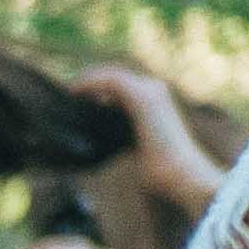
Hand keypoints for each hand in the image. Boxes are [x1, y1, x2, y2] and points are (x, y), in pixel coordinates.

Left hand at [71, 62, 222, 229]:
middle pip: (114, 76)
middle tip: (69, 94)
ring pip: (109, 74)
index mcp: (156, 101)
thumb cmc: (161, 171)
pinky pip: (108, 80)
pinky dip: (89, 83)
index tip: (79, 99)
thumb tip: (98, 138)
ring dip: (86, 80)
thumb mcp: (139, 148)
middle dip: (90, 82)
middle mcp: (154, 89)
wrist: (179, 174)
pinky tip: (75, 93)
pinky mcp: (141, 96)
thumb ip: (123, 137)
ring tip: (69, 93)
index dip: (98, 88)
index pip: (121, 86)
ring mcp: (149, 90)